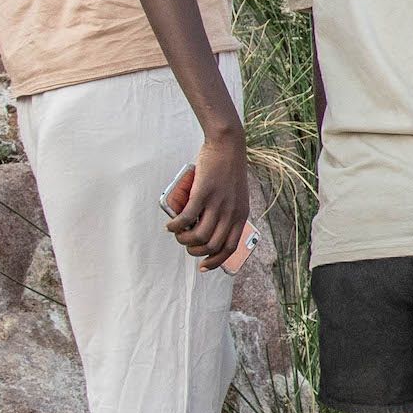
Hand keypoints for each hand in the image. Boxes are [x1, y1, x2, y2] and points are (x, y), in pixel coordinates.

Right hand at [165, 134, 250, 271]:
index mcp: (241, 216)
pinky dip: (176, 226)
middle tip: (185, 243)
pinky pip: (187, 218)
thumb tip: (211, 228)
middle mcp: (231, 213)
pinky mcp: (203, 194)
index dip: (215, 261)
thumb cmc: (229, 170)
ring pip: (198, 236)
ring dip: (183, 240)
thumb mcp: (237, 196)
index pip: (230, 248)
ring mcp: (217, 204)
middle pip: (211, 246)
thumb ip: (229, 212)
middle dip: (195, 251)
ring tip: (177, 234)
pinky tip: (171, 225)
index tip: (202, 266)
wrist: (227, 146)